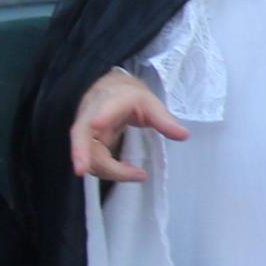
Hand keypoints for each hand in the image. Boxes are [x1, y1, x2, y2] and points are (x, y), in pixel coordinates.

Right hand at [70, 67, 185, 182]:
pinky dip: (108, 170)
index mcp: (113, 98)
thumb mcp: (152, 104)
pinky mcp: (86, 141)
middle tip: (81, 169)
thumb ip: (164, 120)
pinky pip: (92, 159)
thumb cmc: (132, 98)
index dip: (102, 115)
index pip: (106, 105)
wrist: (112, 90)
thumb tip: (184, 135)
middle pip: (81, 133)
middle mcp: (92, 112)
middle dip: (80, 152)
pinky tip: (127, 171)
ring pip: (87, 152)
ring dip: (108, 169)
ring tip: (137, 174)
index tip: (98, 125)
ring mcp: (86, 128)